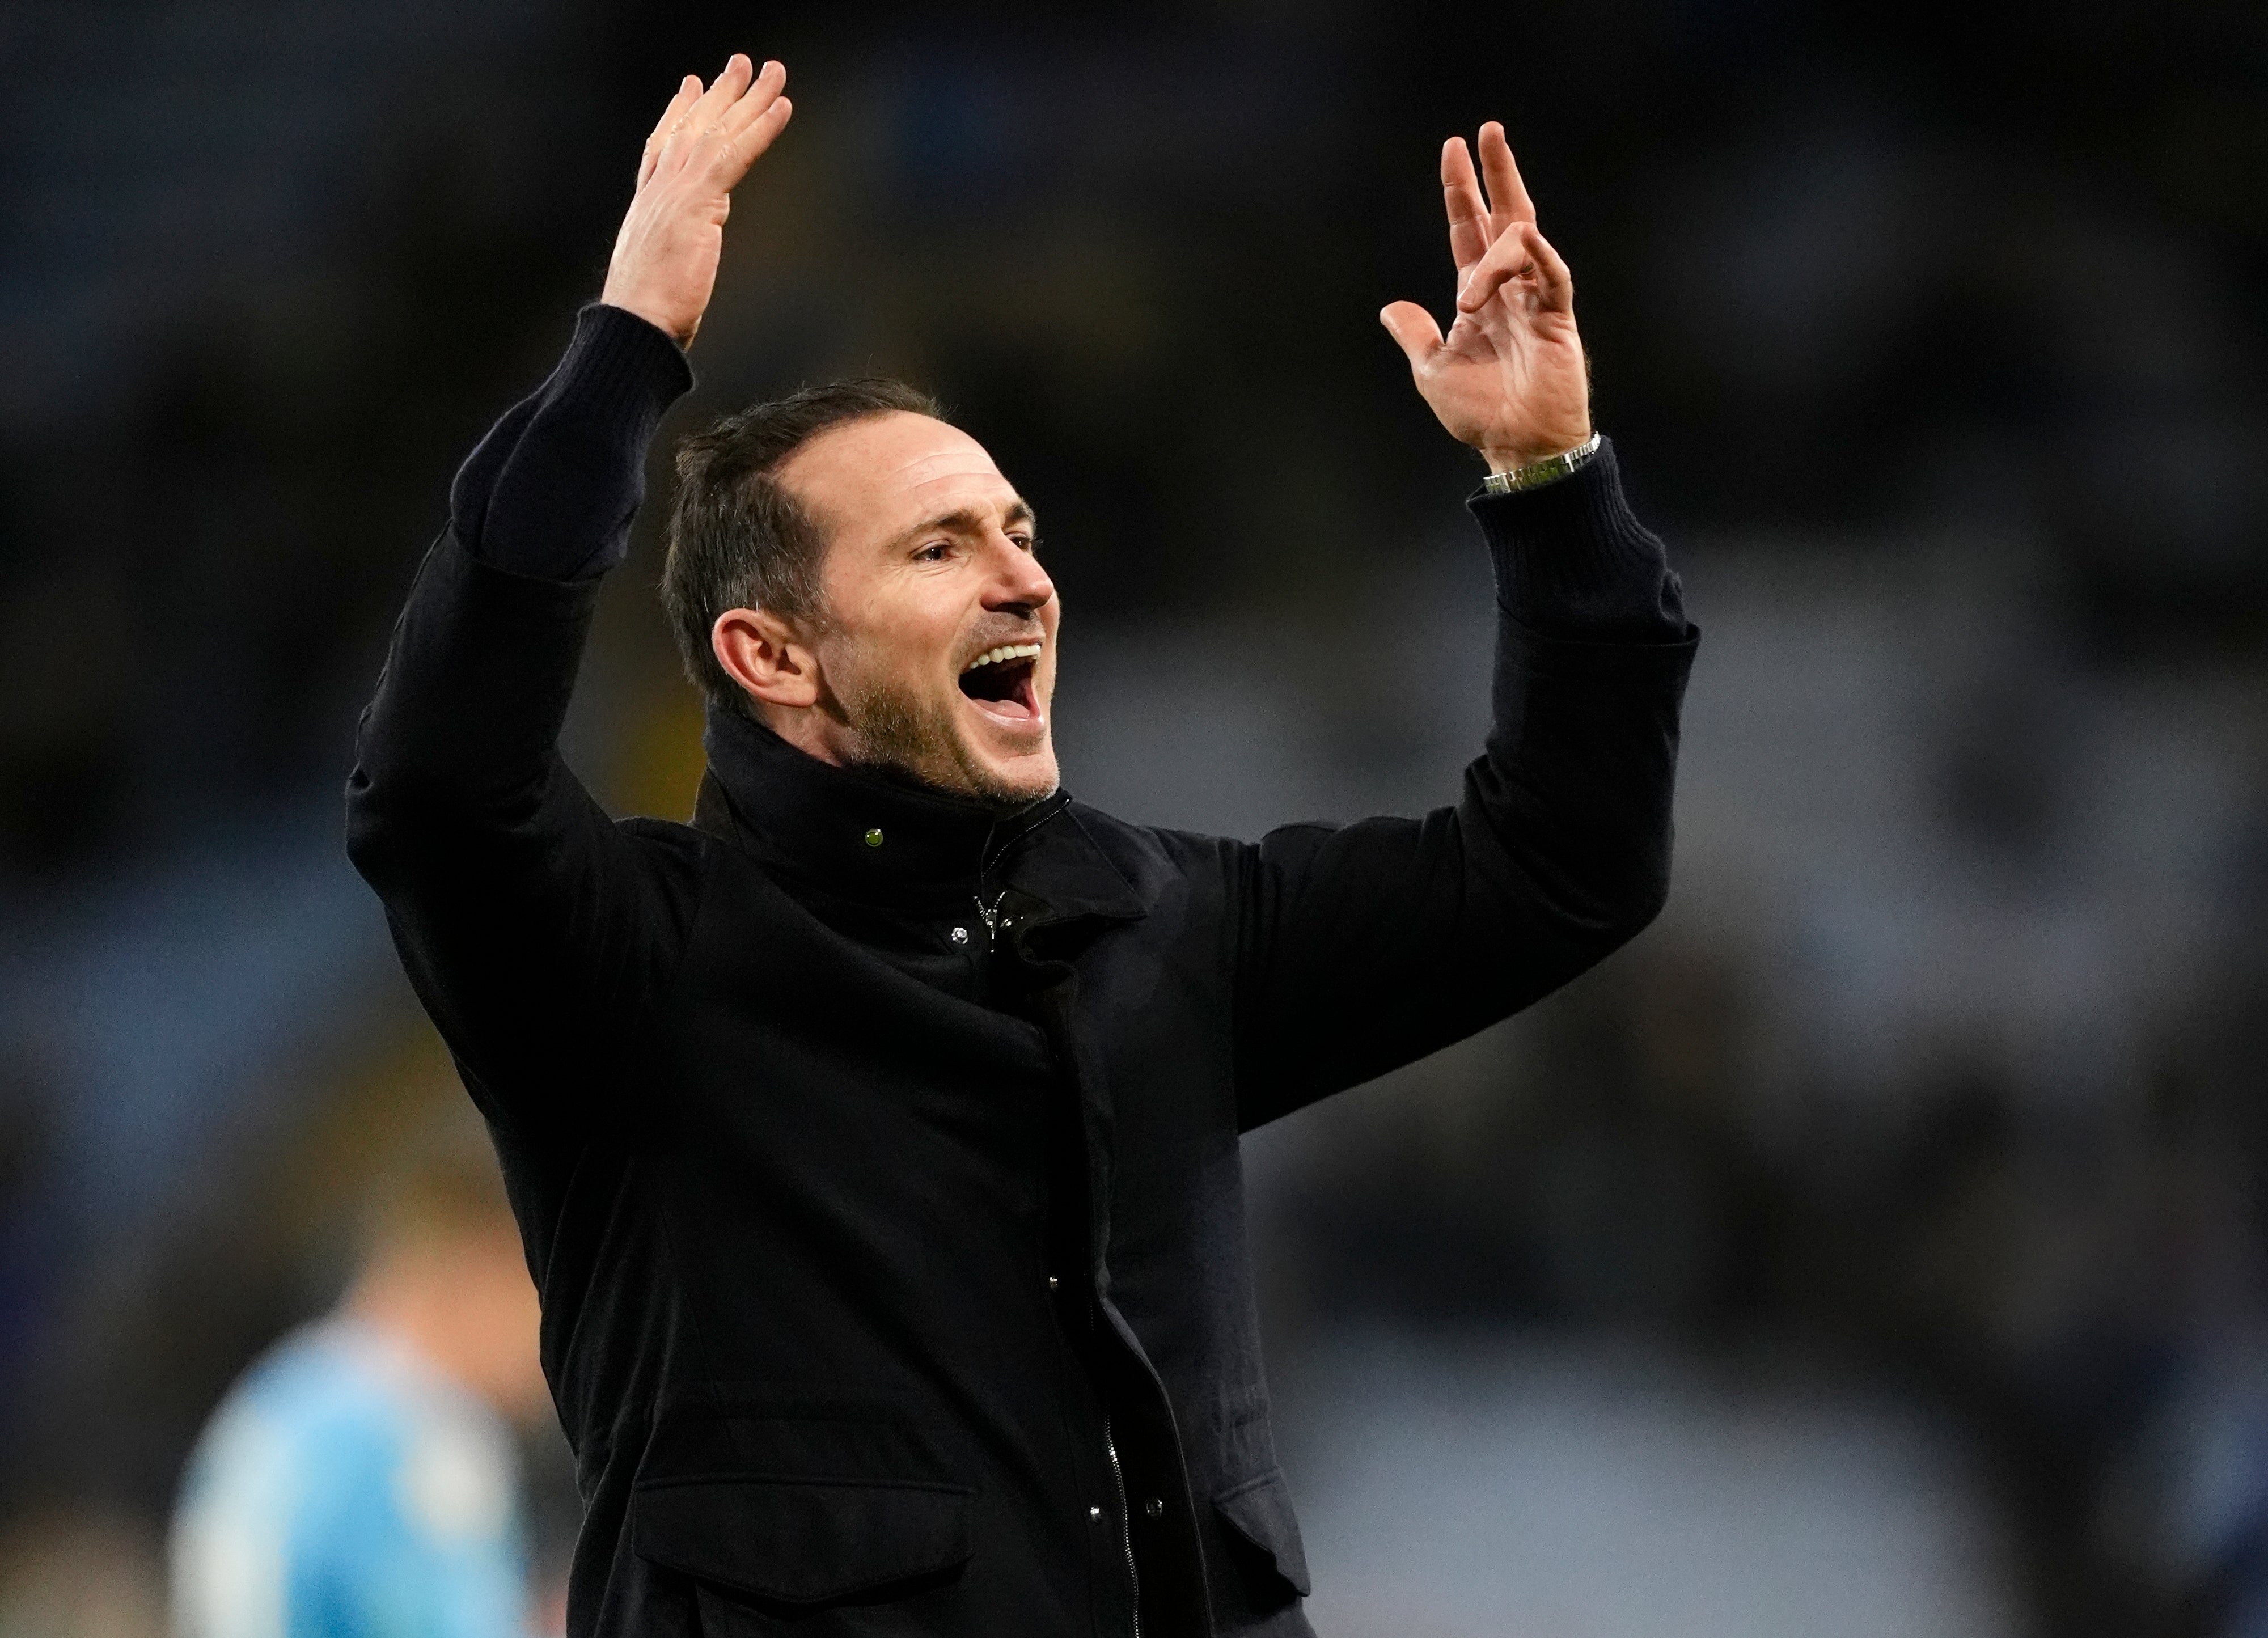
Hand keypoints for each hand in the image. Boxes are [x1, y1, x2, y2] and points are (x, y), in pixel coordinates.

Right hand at [601, 55, 792, 347]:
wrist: (636, 323)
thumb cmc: (646, 315)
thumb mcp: (657, 273)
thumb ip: (672, 254)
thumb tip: (679, 261)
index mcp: (648, 203)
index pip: (664, 145)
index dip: (679, 113)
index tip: (691, 87)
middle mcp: (660, 186)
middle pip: (694, 126)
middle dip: (719, 93)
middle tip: (740, 64)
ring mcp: (677, 189)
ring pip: (719, 130)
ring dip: (749, 97)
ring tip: (772, 71)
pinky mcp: (699, 199)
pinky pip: (737, 153)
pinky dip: (762, 127)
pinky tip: (782, 107)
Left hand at [1380, 123, 1591, 472]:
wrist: (1516, 446)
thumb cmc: (1480, 413)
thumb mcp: (1432, 371)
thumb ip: (1416, 334)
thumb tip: (1390, 308)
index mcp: (1476, 297)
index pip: (1469, 231)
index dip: (1461, 192)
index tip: (1453, 151)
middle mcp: (1507, 290)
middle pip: (1504, 216)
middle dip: (1496, 173)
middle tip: (1487, 131)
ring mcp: (1535, 300)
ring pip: (1523, 241)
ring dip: (1494, 255)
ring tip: (1470, 302)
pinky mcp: (1558, 318)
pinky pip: (1552, 274)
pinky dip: (1536, 257)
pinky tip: (1522, 246)